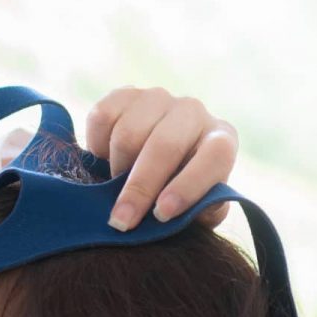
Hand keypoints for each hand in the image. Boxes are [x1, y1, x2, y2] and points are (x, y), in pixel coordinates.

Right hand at [83, 85, 238, 231]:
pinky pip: (102, 117)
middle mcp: (192, 112)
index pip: (216, 154)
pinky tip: (104, 159)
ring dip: (116, 167)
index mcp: (220, 140)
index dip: (189, 185)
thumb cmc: (174, 196)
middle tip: (121, 220)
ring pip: (129, 133)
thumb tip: (182, 215)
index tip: (161, 214)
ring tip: (116, 184)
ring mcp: (157, 99)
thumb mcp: (195, 212)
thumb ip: (197, 213)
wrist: (144, 167)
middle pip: (165, 145)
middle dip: (140, 187)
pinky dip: (96, 145)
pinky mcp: (123, 95)